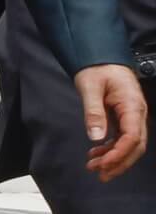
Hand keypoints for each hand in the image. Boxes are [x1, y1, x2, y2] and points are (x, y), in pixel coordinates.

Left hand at [75, 64, 148, 181]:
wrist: (101, 55)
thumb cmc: (97, 67)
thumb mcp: (90, 86)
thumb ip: (93, 111)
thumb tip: (96, 137)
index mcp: (133, 105)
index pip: (132, 137)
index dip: (119, 154)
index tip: (104, 164)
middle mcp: (137, 113)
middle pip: (135, 146)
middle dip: (119, 162)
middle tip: (100, 173)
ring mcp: (132, 116)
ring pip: (129, 144)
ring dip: (114, 157)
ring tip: (94, 166)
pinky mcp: (124, 117)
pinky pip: (121, 137)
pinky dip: (110, 147)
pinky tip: (96, 152)